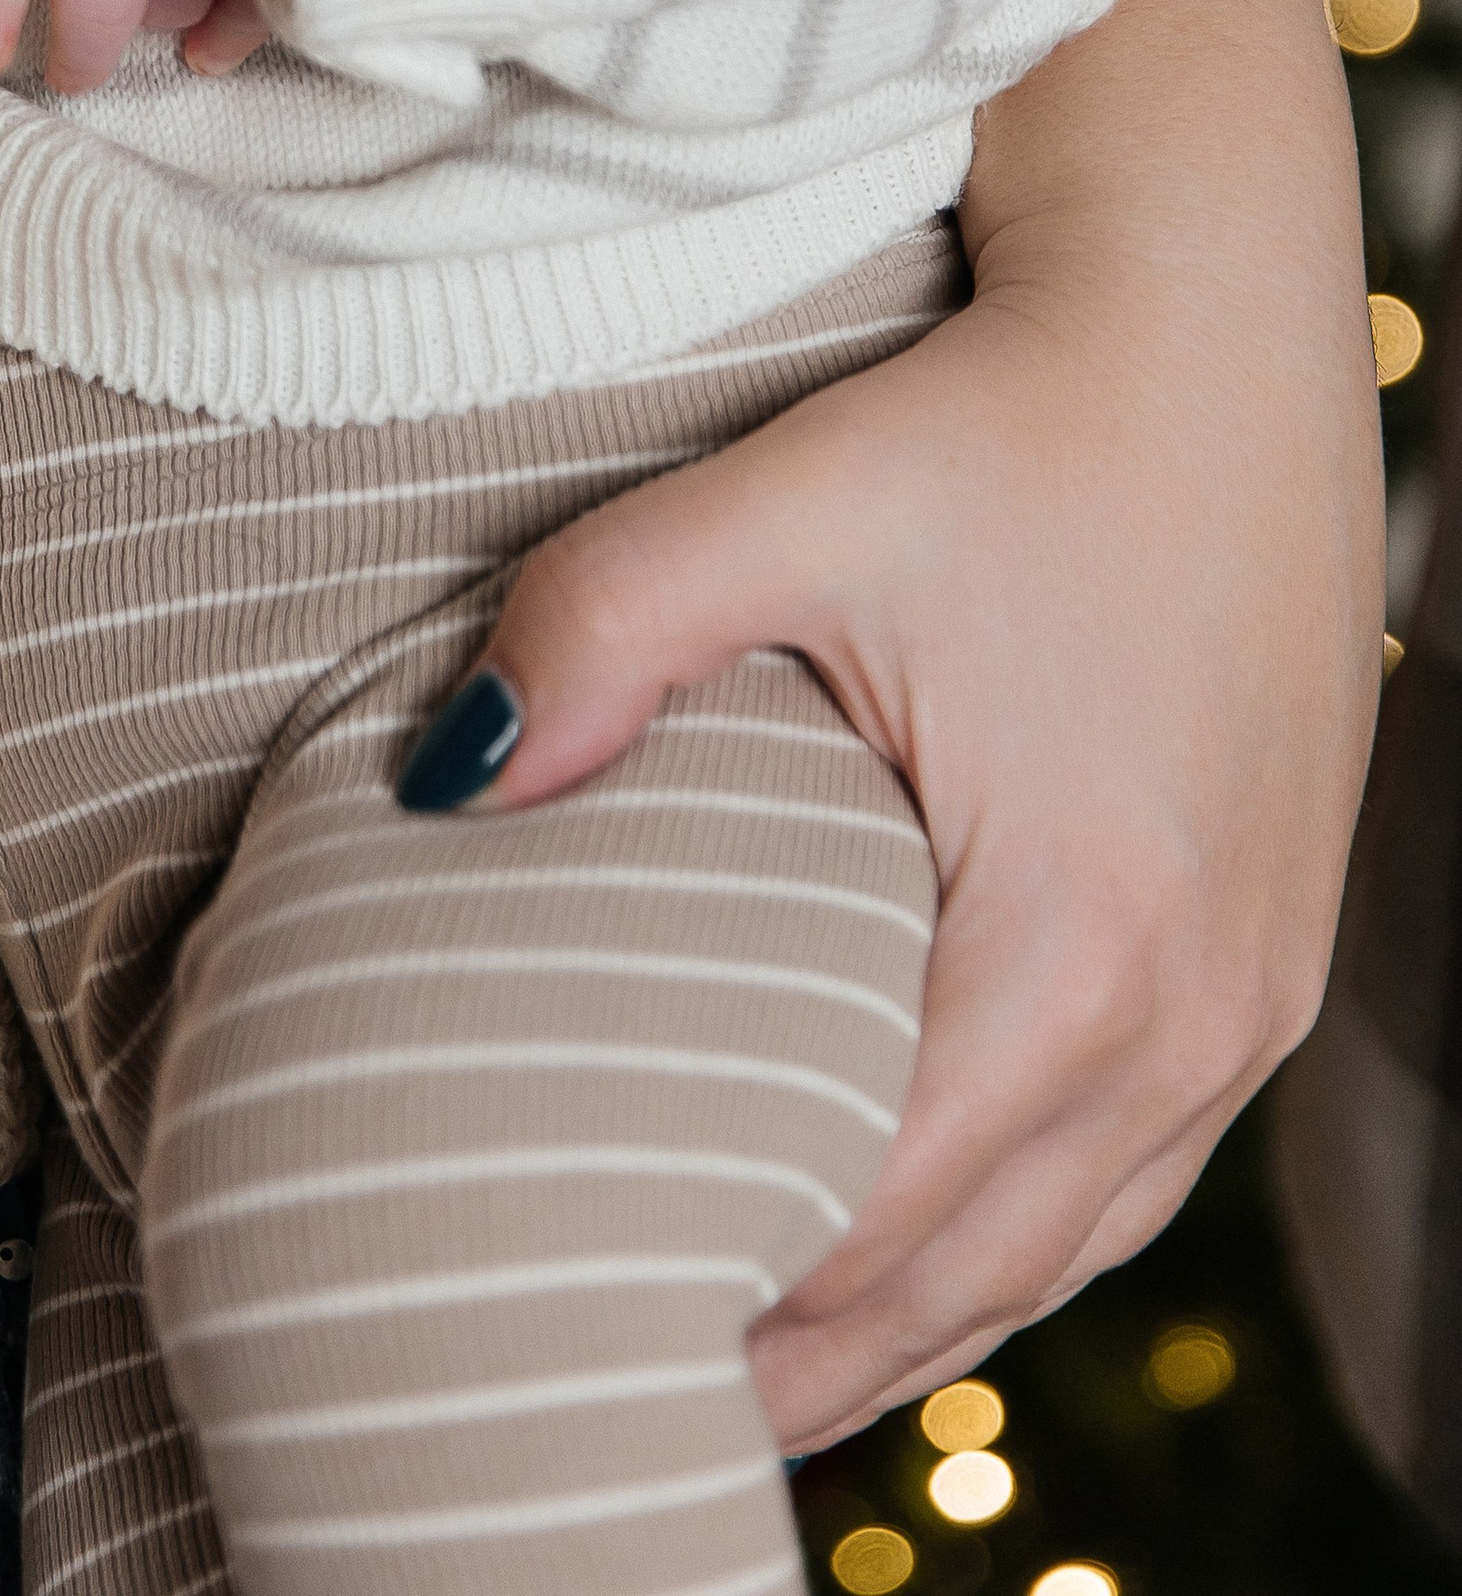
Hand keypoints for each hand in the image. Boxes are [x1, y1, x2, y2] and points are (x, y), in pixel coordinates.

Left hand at [397, 0, 1378, 1443]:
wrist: (1214, 320)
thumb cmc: (1009, 410)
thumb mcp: (790, 499)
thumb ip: (602, 634)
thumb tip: (441, 780)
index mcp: (1077, 942)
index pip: (870, 1211)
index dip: (724, 1290)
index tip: (581, 1332)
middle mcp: (1195, 1015)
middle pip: (970, 1275)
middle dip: (801, 1348)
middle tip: (623, 1395)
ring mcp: (1256, 1001)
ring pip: (1065, 1244)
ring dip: (912, 1309)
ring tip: (742, 1356)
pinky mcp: (1273, 953)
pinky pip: (1136, 1169)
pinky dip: (1016, 1229)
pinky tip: (915, 1236)